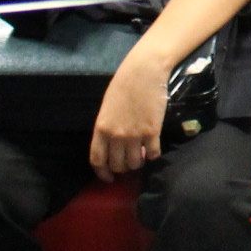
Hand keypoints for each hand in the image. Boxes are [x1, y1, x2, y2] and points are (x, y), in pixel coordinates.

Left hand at [88, 52, 168, 180]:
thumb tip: (114, 145)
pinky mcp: (152, 132)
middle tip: (128, 163)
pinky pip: (153, 154)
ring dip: (138, 163)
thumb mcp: (107, 108)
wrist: (143, 72)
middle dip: (123, 168)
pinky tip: (153, 148)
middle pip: (118, 165)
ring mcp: (134, 135)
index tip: (109, 177)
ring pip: (135, 163)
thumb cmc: (123, 85)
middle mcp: (116, 136)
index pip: (98, 160)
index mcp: (101, 129)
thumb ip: (107, 128)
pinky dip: (153, 155)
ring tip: (141, 155)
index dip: (103, 173)